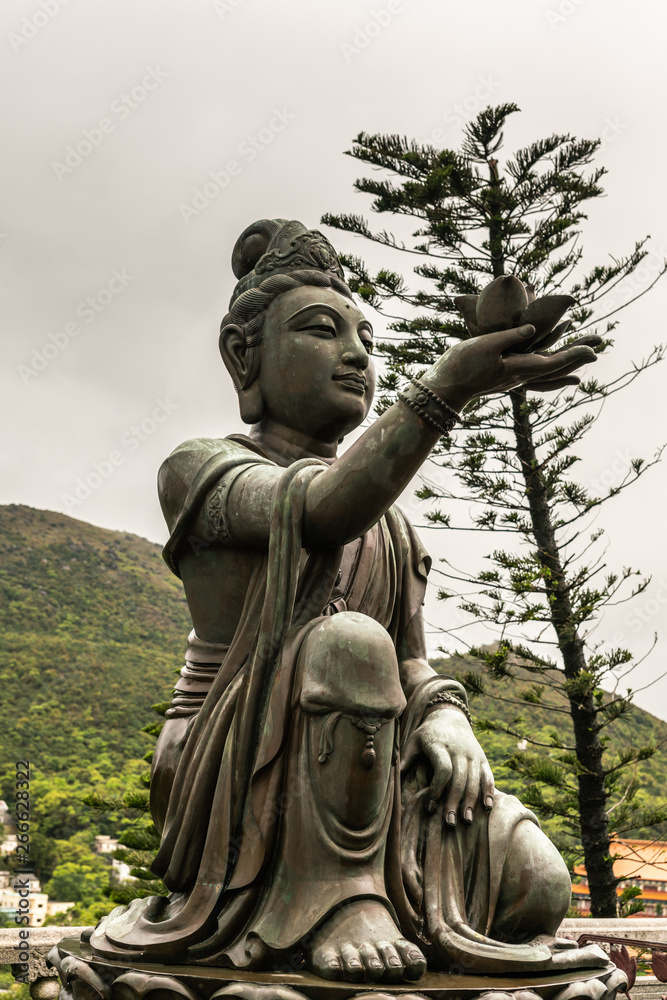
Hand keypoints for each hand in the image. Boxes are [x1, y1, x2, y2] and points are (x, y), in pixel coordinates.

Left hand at [400, 706, 494, 824]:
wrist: (449, 716)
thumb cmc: (426, 735)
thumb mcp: (412, 742)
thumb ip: (404, 761)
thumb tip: (389, 784)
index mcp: (438, 745)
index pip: (443, 769)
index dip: (437, 789)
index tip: (430, 807)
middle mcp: (458, 750)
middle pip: (459, 779)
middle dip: (454, 802)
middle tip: (449, 823)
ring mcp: (472, 754)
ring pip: (474, 780)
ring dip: (471, 802)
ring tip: (467, 821)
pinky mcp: (482, 758)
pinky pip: (487, 775)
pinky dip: (488, 791)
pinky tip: (487, 806)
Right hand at [423, 324, 598, 410]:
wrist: (444, 388)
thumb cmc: (461, 366)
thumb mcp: (484, 345)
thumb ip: (510, 337)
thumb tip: (533, 328)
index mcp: (518, 369)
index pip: (554, 362)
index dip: (575, 354)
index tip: (594, 349)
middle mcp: (520, 376)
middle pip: (556, 368)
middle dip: (577, 357)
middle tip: (598, 344)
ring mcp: (513, 378)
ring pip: (546, 373)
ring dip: (565, 364)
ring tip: (581, 360)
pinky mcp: (504, 376)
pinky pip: (534, 375)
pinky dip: (547, 372)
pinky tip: (545, 365)